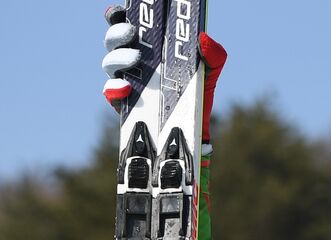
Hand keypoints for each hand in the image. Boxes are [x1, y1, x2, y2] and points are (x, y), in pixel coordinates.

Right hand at [102, 5, 225, 138]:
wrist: (198, 128)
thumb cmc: (199, 93)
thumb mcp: (210, 72)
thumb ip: (213, 55)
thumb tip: (203, 37)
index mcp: (148, 47)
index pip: (126, 25)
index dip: (120, 15)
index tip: (124, 11)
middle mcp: (132, 61)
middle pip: (113, 40)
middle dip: (117, 33)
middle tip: (131, 33)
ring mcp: (126, 81)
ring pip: (109, 63)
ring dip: (118, 58)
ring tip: (134, 59)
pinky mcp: (125, 104)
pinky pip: (111, 93)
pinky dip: (114, 88)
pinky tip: (125, 87)